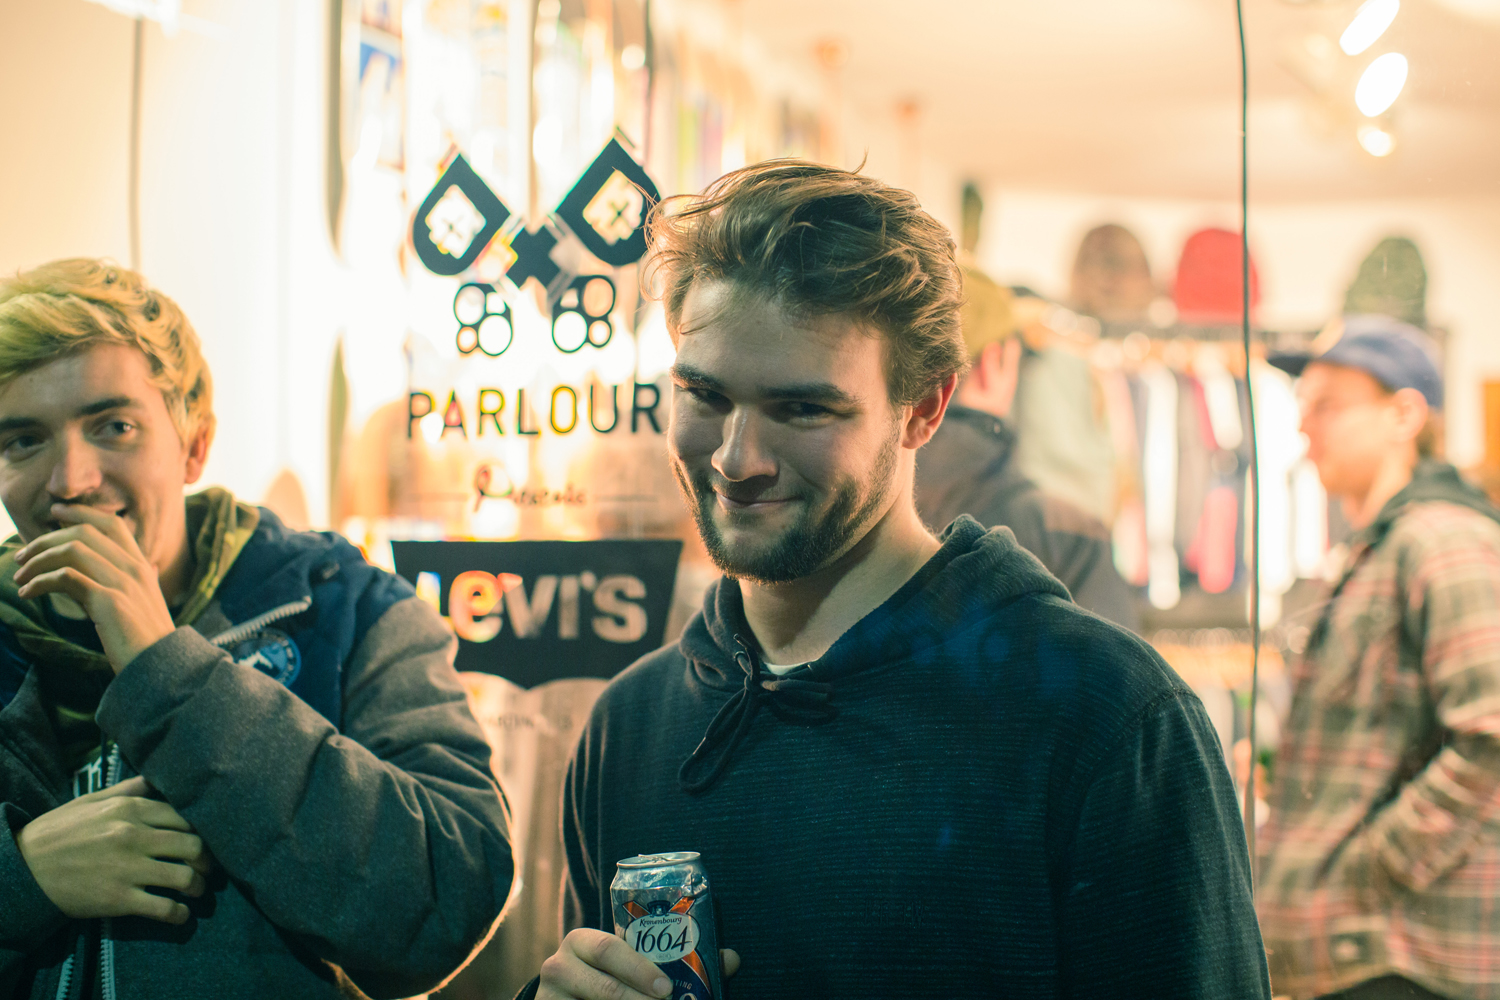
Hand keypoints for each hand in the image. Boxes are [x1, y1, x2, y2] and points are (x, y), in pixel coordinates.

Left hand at [12, 503, 176, 671]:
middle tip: (21, 555)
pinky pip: (66, 578)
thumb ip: (145, 581)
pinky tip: (27, 593)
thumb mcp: (151, 603)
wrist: (162, 667)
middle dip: (46, 539)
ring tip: (20, 577)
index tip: (55, 513)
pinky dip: (40, 582)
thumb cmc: (150, 639)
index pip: (111, 524)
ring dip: (37, 561)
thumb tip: (150, 567)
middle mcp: (135, 568)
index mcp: (142, 565)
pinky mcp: (108, 601)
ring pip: (72, 551)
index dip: (81, 512)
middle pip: (84, 533)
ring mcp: (123, 583)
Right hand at [15, 776, 212, 923]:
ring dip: (198, 886)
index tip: (203, 841)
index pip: (184, 817)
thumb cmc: (57, 832)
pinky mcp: (118, 899)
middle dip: (206, 860)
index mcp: (130, 809)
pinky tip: (181, 916)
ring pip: (184, 877)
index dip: (200, 831)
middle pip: (192, 846)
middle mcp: (134, 836)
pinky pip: (163, 908)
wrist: (22, 867)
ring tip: (197, 891)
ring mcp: (127, 868)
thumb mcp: (91, 801)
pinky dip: (179, 914)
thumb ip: (128, 790)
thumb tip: (156, 779)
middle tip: (208, 868)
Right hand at [538, 927, 739, 999]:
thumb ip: (675, 959)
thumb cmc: (609, 975)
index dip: (639, 969)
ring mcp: (550, 997)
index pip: (609, 949)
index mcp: (582, 941)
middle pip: (603, 988)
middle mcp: (559, 966)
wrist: (567, 998)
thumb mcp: (632, 961)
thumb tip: (731, 959)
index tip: (667, 989)